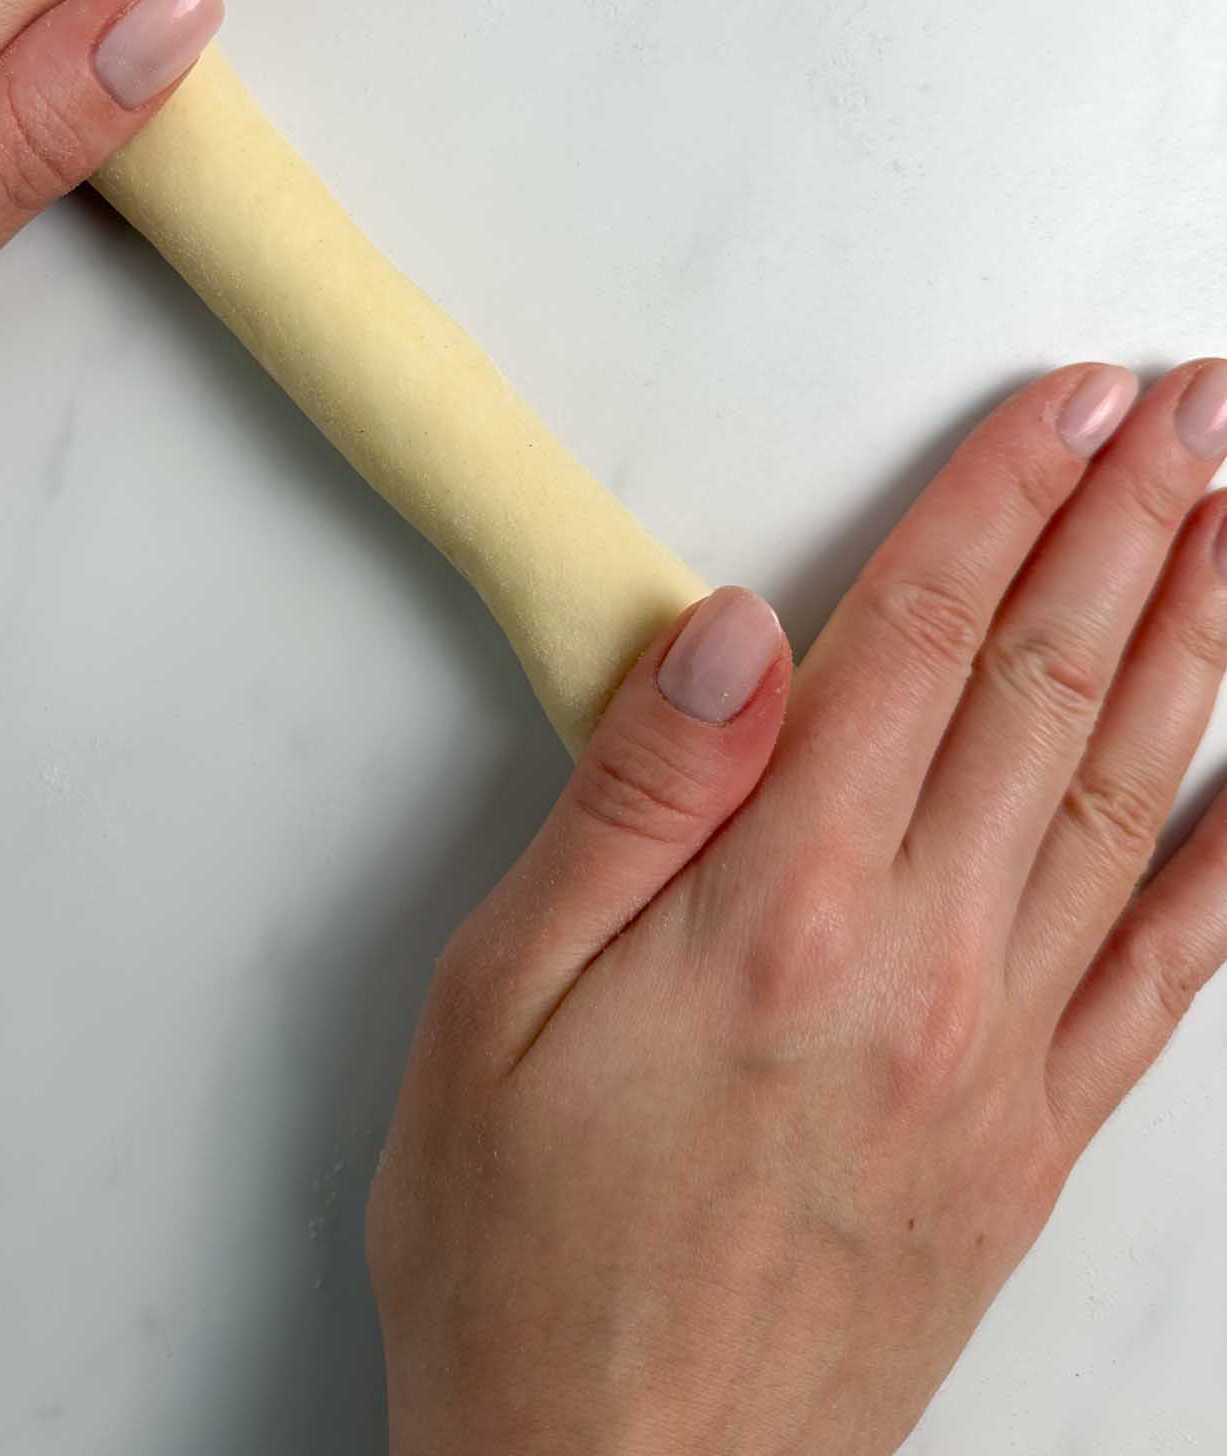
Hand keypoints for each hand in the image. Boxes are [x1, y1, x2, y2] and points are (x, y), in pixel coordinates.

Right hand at [369, 360, 1226, 1454]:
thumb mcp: (495, 1001)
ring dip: (1198, 639)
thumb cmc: (525, 1250)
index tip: (1075, 400)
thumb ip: (630, 800)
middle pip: (1049, 687)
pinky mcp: (1031, 1140)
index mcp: (779, 905)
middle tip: (1204, 410)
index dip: (1008, 496)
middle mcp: (919, 960)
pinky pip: (1167, 978)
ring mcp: (998, 1054)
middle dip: (1137, 522)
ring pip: (1125, 797)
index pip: (924, 637)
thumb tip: (734, 634)